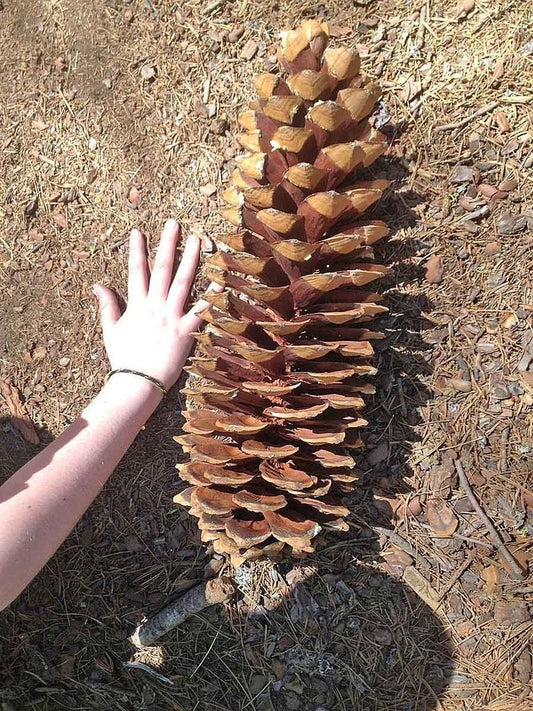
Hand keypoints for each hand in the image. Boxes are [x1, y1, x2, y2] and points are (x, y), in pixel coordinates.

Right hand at [93, 219, 217, 390]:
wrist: (137, 383)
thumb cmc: (124, 359)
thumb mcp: (111, 330)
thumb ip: (107, 305)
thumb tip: (97, 285)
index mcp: (136, 305)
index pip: (136, 271)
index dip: (137, 250)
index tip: (138, 231)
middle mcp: (154, 307)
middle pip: (162, 269)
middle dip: (167, 244)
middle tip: (174, 223)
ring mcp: (171, 317)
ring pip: (183, 282)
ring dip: (190, 259)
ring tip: (197, 239)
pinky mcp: (186, 332)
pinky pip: (202, 311)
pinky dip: (212, 295)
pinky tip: (222, 279)